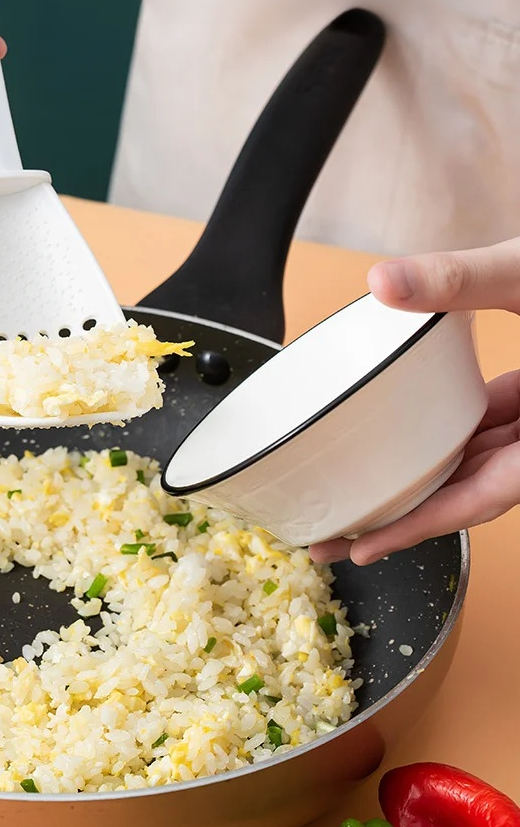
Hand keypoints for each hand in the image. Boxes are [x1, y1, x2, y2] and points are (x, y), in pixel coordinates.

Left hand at [309, 238, 519, 566]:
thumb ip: (463, 278)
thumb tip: (384, 281)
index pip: (484, 497)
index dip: (425, 527)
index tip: (368, 548)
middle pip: (470, 490)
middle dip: (404, 515)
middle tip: (333, 533)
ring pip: (480, 459)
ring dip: (423, 476)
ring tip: (357, 490)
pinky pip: (494, 426)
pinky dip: (453, 432)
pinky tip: (407, 428)